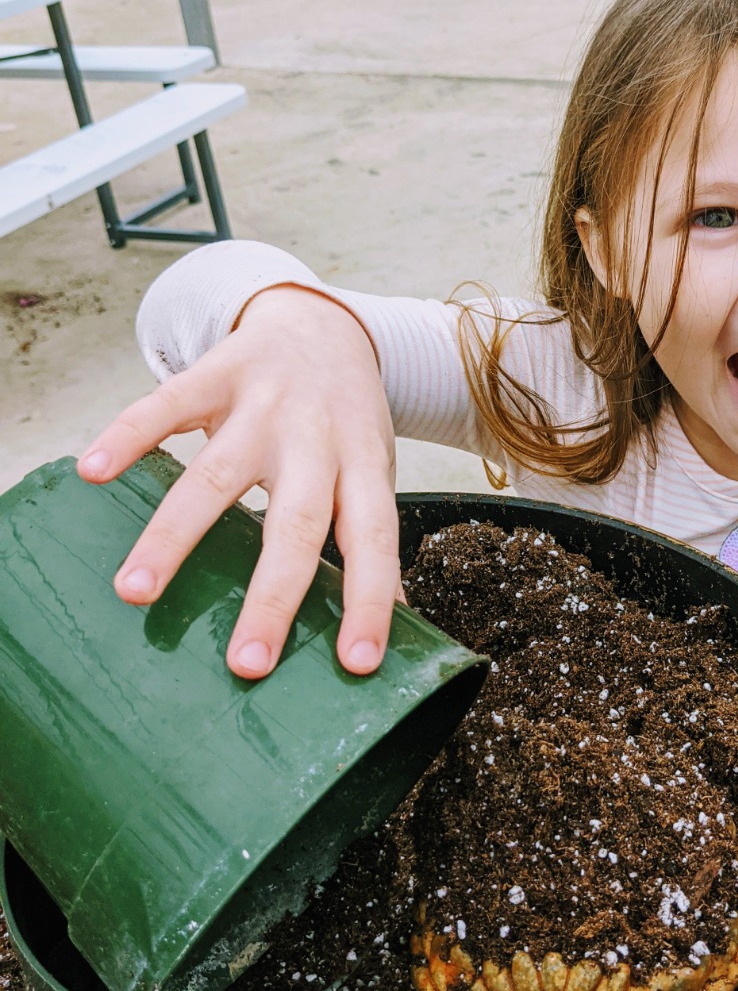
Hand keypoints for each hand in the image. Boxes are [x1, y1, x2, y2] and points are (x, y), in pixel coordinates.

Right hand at [77, 285, 399, 678]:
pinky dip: (128, 436)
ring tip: (135, 594)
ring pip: (216, 476)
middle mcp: (315, 440)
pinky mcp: (216, 373)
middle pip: (295, 524)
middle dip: (271, 597)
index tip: (357, 663)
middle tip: (245, 664)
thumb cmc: (347, 422)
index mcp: (362, 469)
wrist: (323, 326)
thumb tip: (391, 618)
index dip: (370, 600)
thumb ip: (370, 537)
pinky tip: (93, 473)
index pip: (375, 543)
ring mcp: (264, 405)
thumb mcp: (373, 471)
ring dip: (174, 536)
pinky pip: (165, 404)